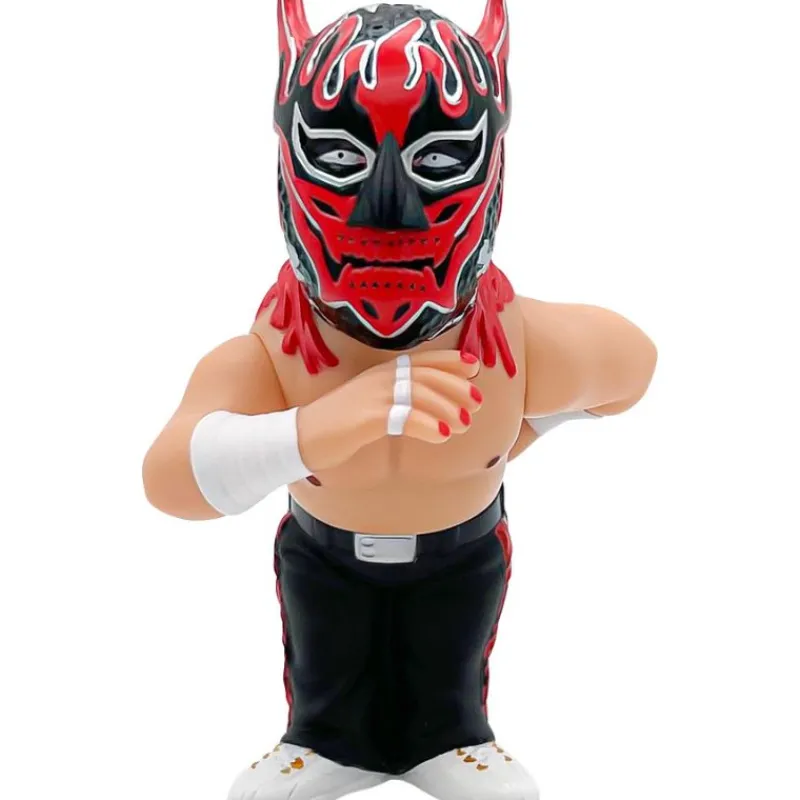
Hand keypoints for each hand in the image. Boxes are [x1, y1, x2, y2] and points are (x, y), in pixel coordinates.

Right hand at [297, 351, 483, 471]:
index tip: (474, 366)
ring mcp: (372, 395)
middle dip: (456, 386)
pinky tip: (442, 435)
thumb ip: (397, 402)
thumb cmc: (338, 425)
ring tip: (464, 424)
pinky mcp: (366, 416)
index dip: (450, 361)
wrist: (300, 437)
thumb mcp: (371, 406)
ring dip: (447, 408)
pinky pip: (404, 416)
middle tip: (478, 402)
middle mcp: (379, 378)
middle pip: (426, 375)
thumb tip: (431, 410)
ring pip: (419, 393)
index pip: (421, 360)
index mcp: (381, 373)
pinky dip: (427, 424)